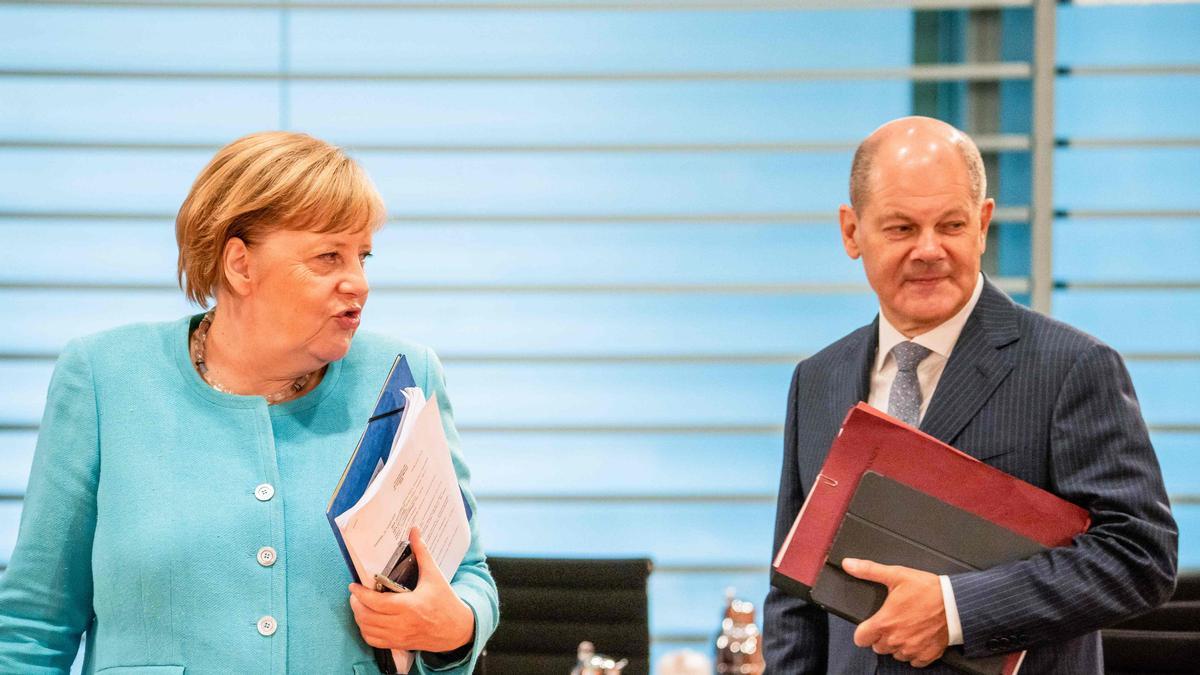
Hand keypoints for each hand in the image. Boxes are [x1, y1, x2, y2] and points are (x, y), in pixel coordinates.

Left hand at [348, 527, 474, 652]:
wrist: (458, 629)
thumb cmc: (446, 601)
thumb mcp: (435, 575)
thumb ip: (422, 552)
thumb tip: (414, 530)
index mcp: (409, 606)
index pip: (376, 603)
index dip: (360, 594)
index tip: (353, 586)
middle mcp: (402, 624)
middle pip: (367, 617)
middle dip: (356, 605)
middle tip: (355, 594)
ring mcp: (399, 636)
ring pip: (367, 631)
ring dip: (359, 618)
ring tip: (360, 605)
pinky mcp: (399, 644)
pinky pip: (374, 641)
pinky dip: (366, 631)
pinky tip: (368, 620)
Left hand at [843, 558, 948, 667]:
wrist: (957, 603)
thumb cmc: (928, 590)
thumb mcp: (897, 575)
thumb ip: (869, 570)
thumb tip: (849, 564)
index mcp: (885, 623)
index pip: (860, 639)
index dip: (863, 631)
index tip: (869, 625)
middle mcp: (896, 640)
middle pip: (877, 647)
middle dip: (881, 636)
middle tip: (891, 622)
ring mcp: (912, 649)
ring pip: (895, 655)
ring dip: (897, 645)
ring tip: (906, 629)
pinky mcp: (927, 655)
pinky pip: (914, 661)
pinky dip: (914, 653)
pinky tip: (918, 638)